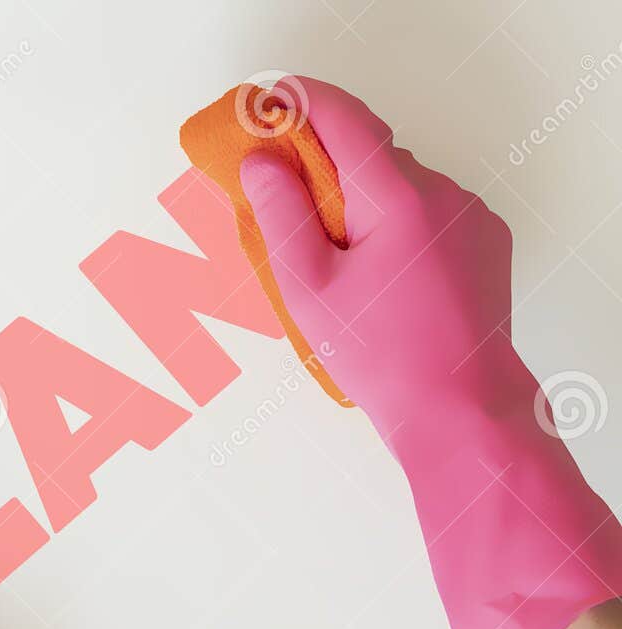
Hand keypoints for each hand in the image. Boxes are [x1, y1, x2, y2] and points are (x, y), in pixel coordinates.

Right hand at [239, 76, 621, 628]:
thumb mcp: (308, 287)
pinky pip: (427, 214)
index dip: (301, 102)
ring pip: (399, 187)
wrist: (459, 409)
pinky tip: (370, 275)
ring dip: (358, 202)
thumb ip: (281, 215)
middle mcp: (444, 196)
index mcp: (399, 199)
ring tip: (325, 260)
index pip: (345, 121)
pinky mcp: (485, 244)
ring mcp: (471, 219)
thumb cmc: (382, 358)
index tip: (267, 100)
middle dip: (323, 166)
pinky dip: (391, 225)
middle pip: (371, 155)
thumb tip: (262, 162)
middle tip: (278, 194)